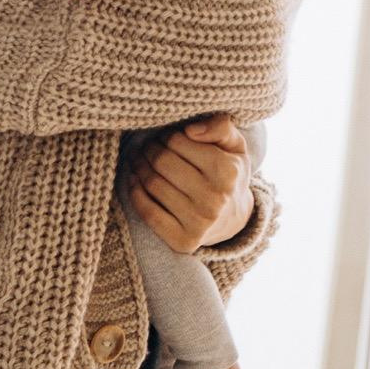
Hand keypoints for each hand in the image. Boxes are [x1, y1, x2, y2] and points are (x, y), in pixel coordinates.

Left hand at [127, 113, 251, 254]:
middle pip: (162, 161)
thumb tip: (191, 129)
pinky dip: (135, 192)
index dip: (167, 135)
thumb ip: (220, 127)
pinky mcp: (182, 241)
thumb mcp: (234, 146)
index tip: (166, 136)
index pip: (177, 141)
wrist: (233, 218)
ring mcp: (198, 223)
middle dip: (150, 149)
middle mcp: (214, 200)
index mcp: (227, 172)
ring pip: (152, 184)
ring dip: (139, 167)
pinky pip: (147, 211)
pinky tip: (135, 179)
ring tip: (139, 159)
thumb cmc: (228, 174)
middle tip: (148, 146)